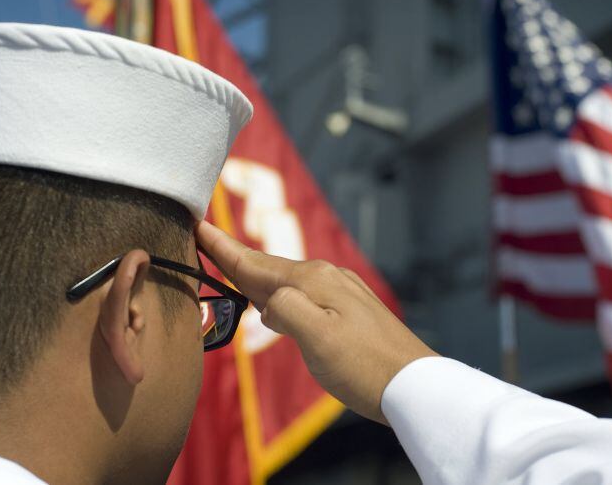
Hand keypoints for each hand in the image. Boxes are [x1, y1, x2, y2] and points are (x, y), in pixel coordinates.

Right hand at [196, 220, 437, 423]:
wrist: (414, 385)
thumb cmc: (364, 366)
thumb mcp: (317, 338)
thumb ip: (285, 310)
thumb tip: (268, 304)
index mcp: (313, 281)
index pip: (255, 264)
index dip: (222, 249)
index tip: (197, 226)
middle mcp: (326, 278)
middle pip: (269, 268)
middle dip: (235, 257)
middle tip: (204, 239)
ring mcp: (340, 292)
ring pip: (286, 281)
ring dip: (256, 276)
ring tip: (230, 266)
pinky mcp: (349, 310)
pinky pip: (303, 295)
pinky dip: (279, 294)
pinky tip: (275, 303)